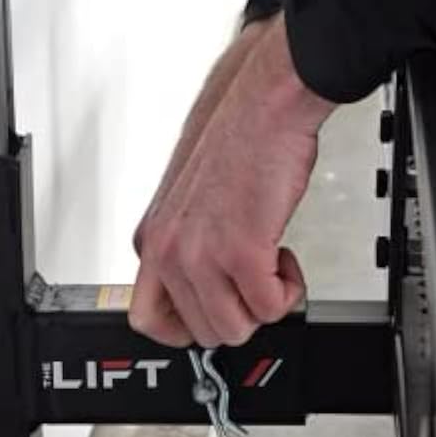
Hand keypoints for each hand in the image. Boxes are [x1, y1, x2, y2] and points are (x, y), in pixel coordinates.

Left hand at [129, 13, 333, 348]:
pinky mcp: (240, 252)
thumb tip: (205, 288)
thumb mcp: (188, 204)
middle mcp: (168, 252)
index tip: (211, 316)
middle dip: (240, 313)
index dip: (186, 328)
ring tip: (271, 266)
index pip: (147, 320)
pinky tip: (285, 258)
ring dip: (265, 305)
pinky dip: (288, 291)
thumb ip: (186, 248)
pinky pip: (270, 308)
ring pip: (234, 329)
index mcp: (152, 242)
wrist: (263, 104)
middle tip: (255, 280)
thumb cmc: (235, 140)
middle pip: (202, 332)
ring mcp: (200, 256)